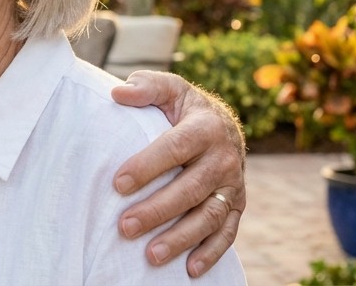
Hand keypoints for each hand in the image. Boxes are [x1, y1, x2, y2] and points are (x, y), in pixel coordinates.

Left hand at [110, 70, 245, 277]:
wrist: (223, 125)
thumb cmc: (184, 109)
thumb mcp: (169, 89)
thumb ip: (146, 87)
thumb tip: (118, 93)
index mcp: (205, 127)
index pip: (175, 148)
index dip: (147, 166)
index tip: (118, 184)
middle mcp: (224, 158)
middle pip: (190, 188)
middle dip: (157, 210)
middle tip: (125, 226)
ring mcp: (233, 185)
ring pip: (209, 216)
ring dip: (181, 238)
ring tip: (151, 255)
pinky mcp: (237, 205)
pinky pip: (227, 232)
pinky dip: (211, 253)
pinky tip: (190, 270)